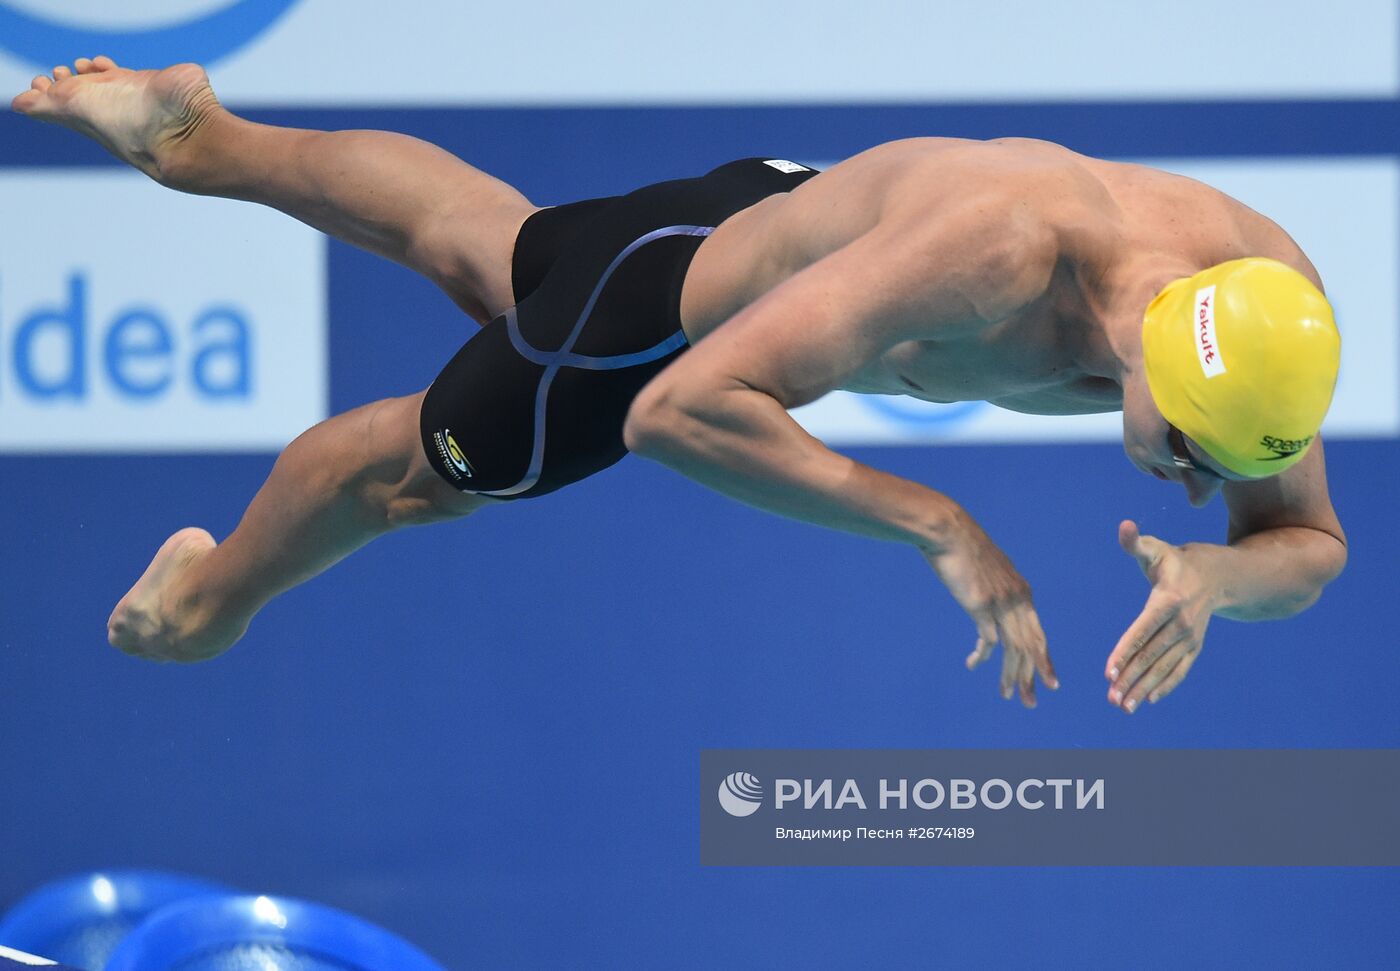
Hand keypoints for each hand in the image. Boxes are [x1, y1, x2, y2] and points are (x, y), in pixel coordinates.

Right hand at [923, 515, 1057, 707]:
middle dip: (1034, 676)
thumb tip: (990, 606)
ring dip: (1012, 676)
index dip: (1043, 659)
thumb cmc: (962, 548)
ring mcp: (1001, 602)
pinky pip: (988, 640)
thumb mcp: (987, 570)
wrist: (948, 530)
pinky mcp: (981, 605)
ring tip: (1007, 695)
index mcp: (1022, 591)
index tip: (1048, 680)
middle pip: (1032, 646)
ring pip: (1014, 648)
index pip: (1038, 633)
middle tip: (1032, 701)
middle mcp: (1018, 599)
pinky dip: (982, 657)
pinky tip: (973, 665)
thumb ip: (994, 589)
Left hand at [1106, 520, 1215, 711]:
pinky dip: (1165, 685)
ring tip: (1123, 706)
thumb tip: (1124, 525)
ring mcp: (1190, 638)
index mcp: (1168, 601)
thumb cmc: (1175, 561)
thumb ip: (1135, 542)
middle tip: (1110, 698)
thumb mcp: (1155, 549)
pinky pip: (1179, 670)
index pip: (1142, 630)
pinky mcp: (1194, 646)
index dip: (1124, 651)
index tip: (1108, 672)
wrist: (1217, 576)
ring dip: (1143, 688)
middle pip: (1151, 654)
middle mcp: (1181, 623)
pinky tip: (1148, 700)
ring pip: (1164, 667)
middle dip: (1130, 678)